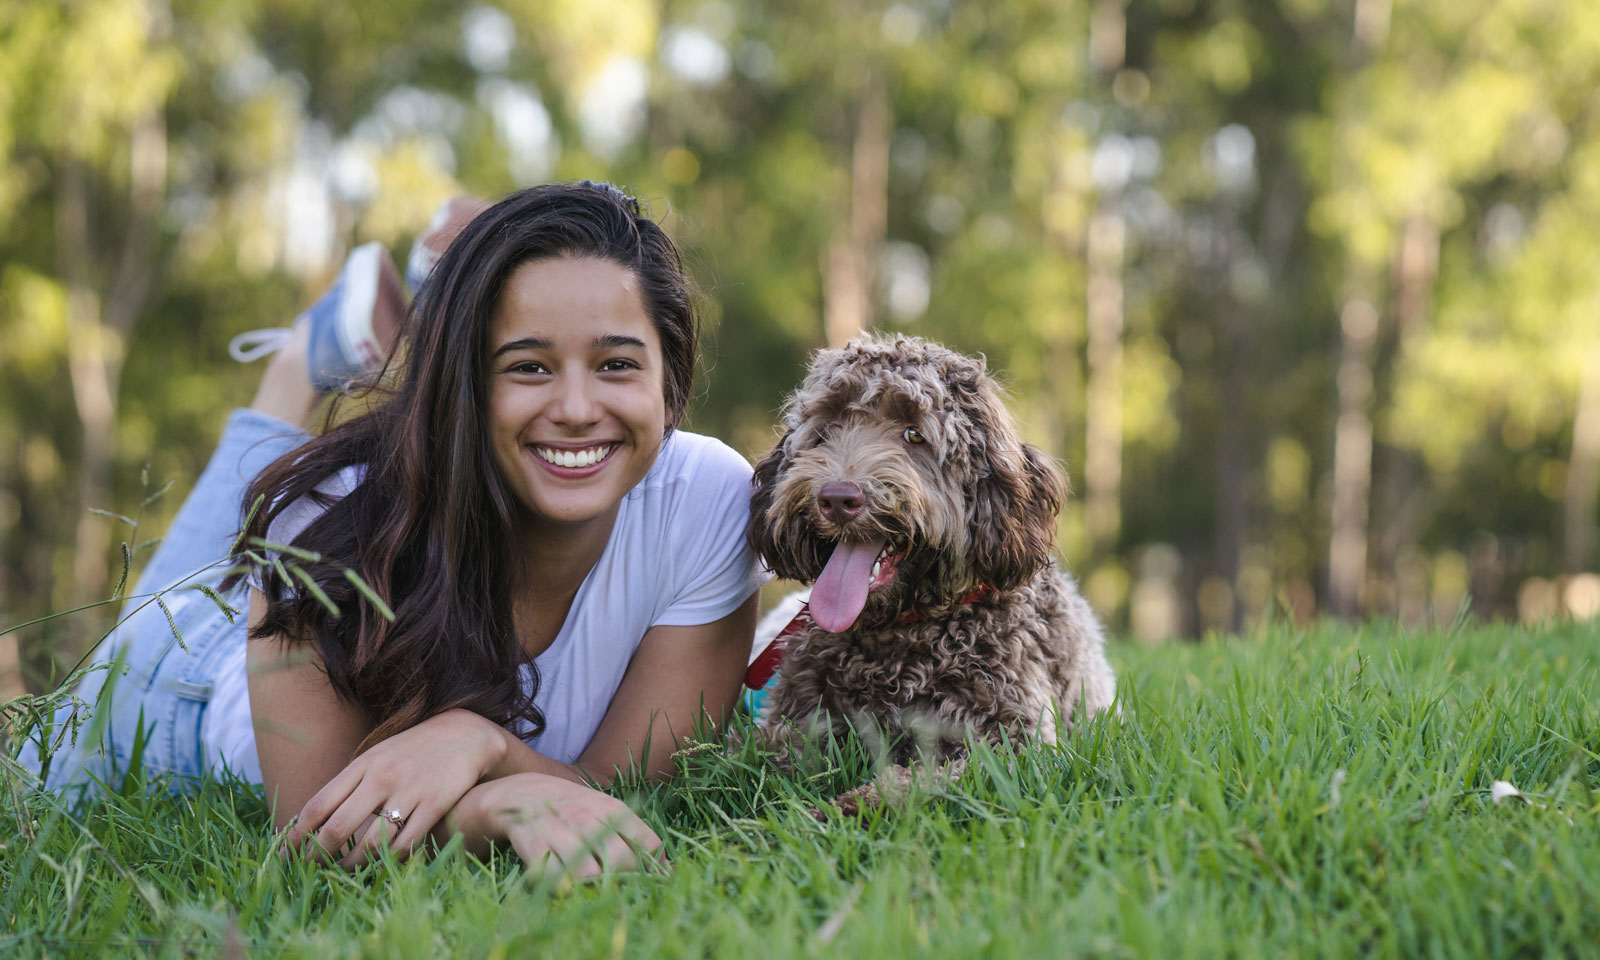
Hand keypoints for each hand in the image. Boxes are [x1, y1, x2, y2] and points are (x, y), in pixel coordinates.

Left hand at [283, 708, 504, 868]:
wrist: (465, 734)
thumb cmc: (413, 749)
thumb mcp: (378, 756)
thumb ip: (350, 783)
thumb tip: (312, 818)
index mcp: (363, 765)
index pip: (318, 805)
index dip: (297, 834)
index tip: (286, 853)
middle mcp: (382, 778)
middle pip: (338, 828)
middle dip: (318, 856)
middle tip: (310, 870)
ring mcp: (409, 792)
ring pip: (371, 843)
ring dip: (353, 864)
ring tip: (345, 870)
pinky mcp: (435, 805)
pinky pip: (406, 844)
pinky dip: (390, 860)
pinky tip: (383, 863)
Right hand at [457, 773, 662, 879]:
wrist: (518, 794)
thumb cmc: (570, 809)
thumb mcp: (604, 812)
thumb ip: (633, 836)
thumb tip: (667, 868)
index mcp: (610, 808)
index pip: (646, 842)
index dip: (653, 868)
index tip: (654, 881)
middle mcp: (587, 816)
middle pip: (620, 860)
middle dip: (624, 880)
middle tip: (617, 887)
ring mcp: (559, 828)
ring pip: (589, 870)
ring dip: (593, 886)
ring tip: (591, 889)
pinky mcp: (532, 842)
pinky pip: (552, 875)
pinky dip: (560, 886)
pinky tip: (562, 886)